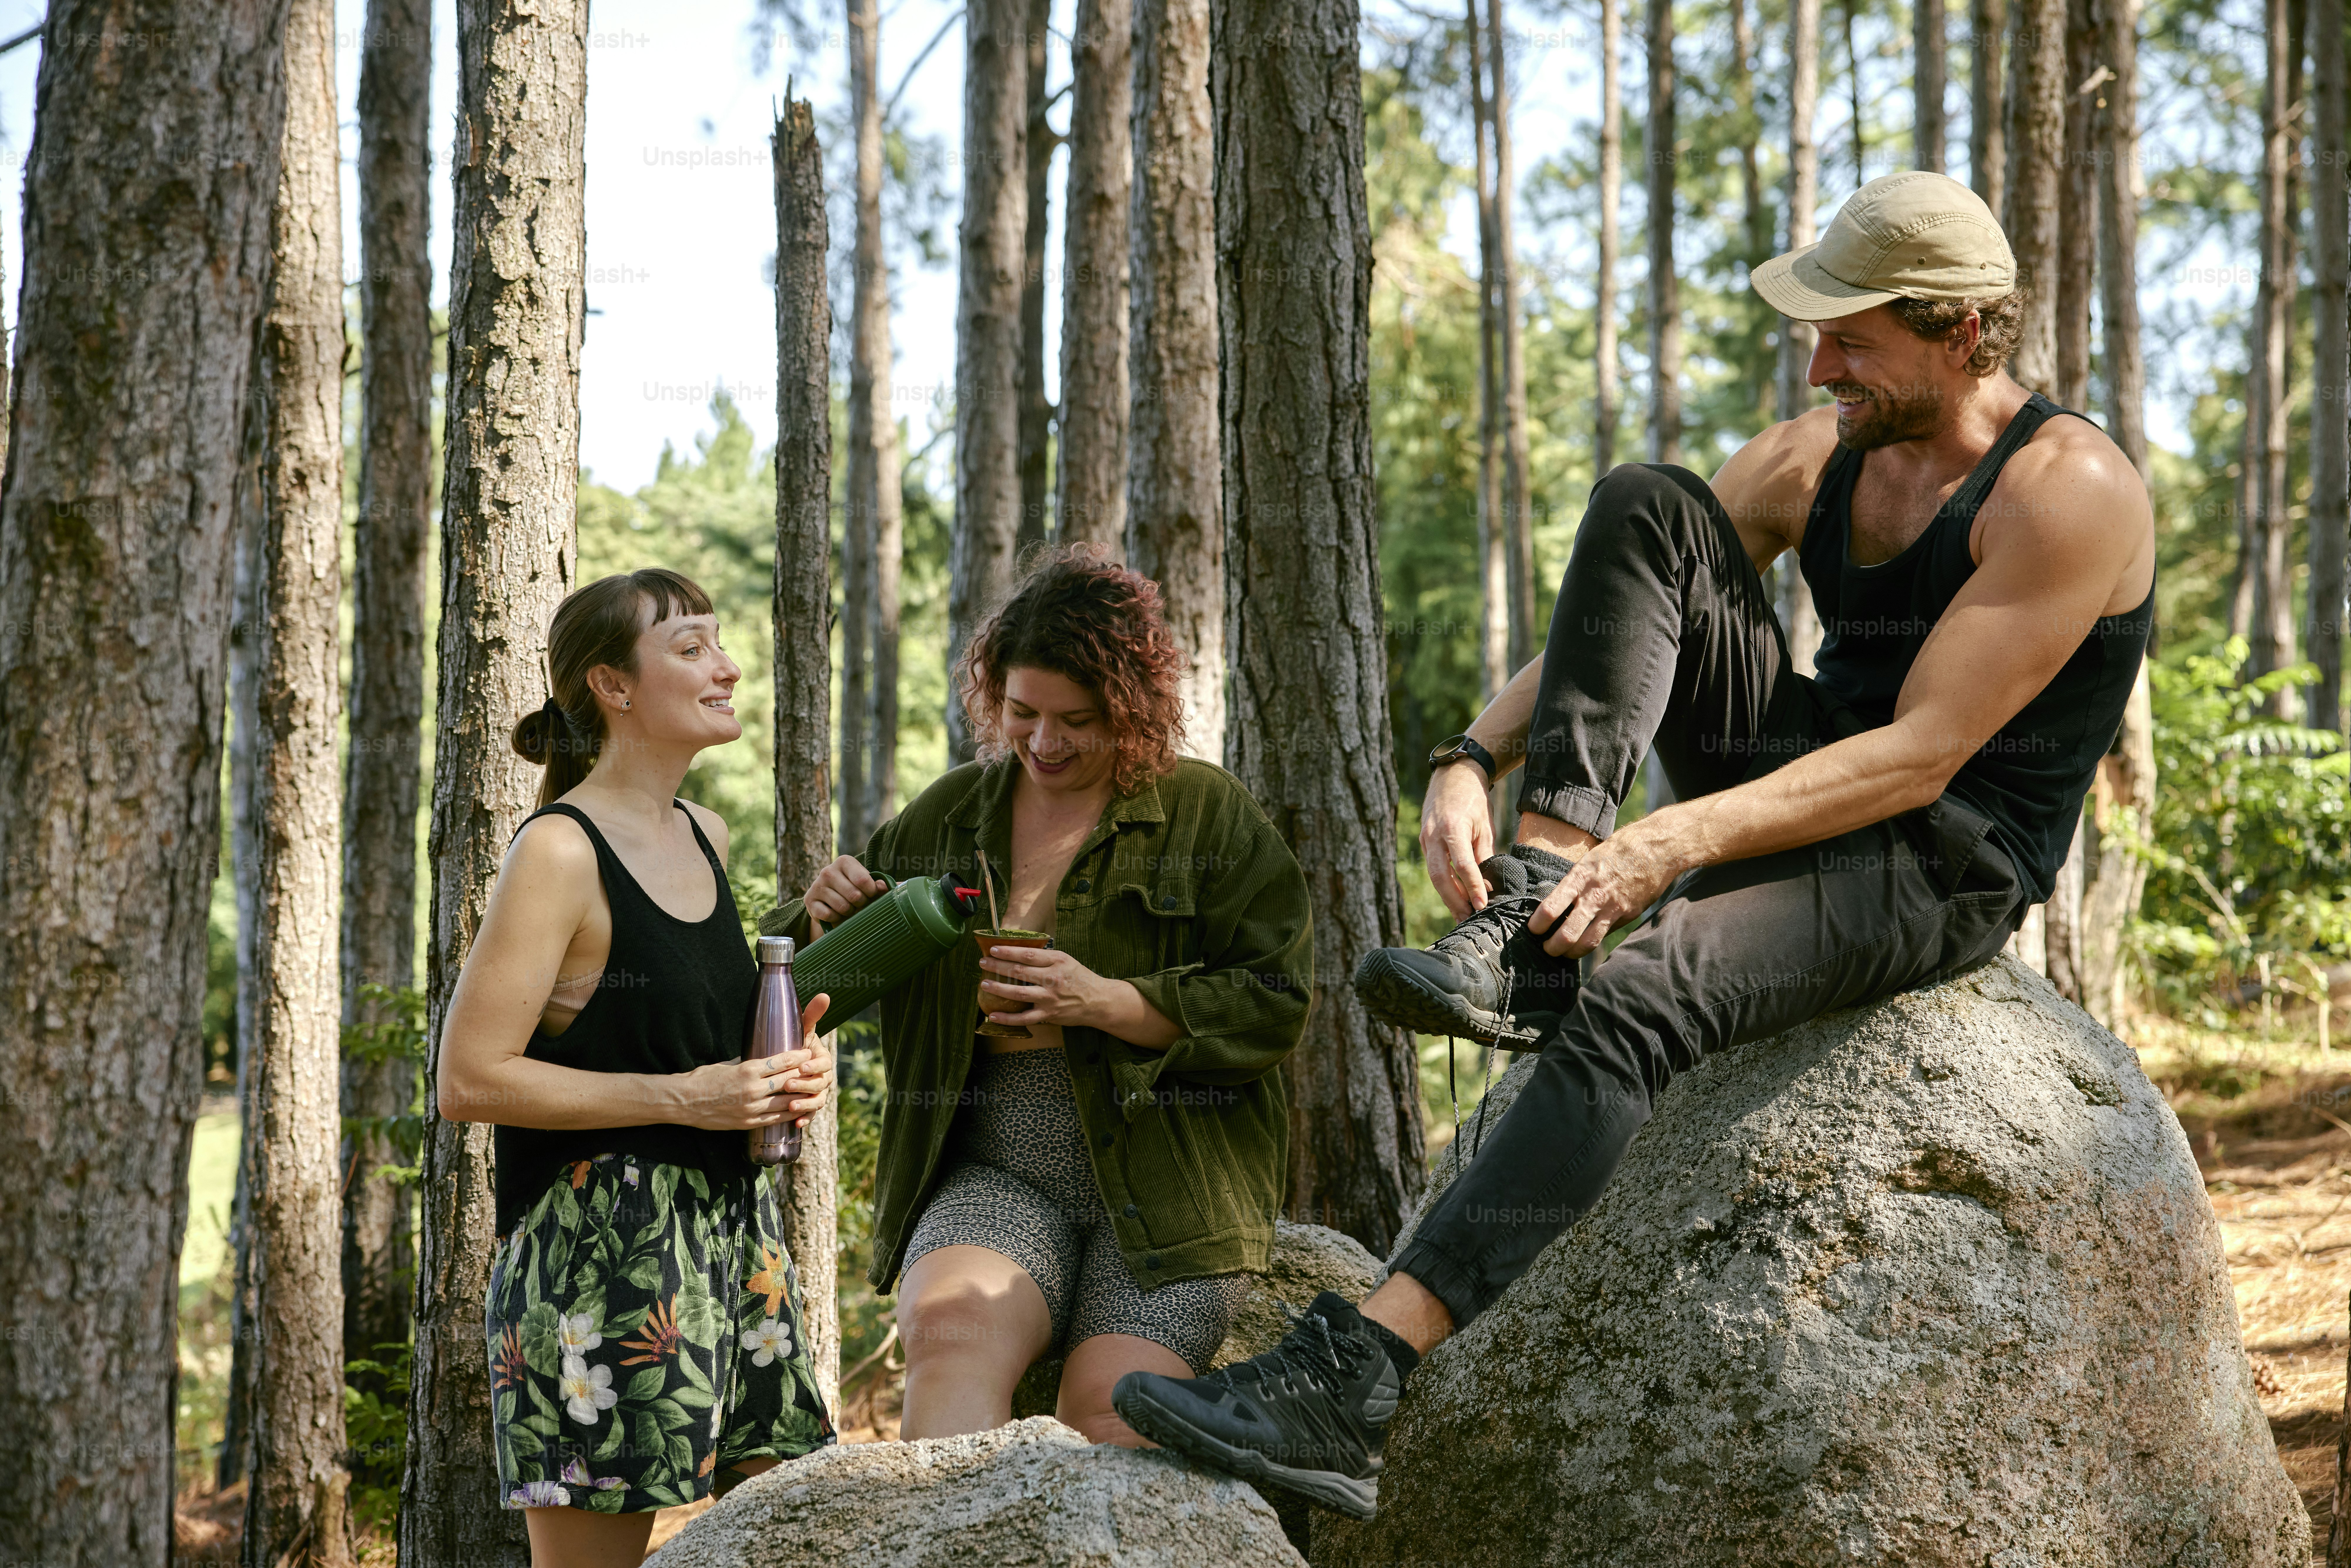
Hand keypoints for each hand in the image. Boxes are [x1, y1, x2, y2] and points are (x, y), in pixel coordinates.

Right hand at [671, 994, 834, 1129]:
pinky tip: (799, 1110)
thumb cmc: (703, 1079)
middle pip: (788, 1081)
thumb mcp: (727, 1064)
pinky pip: (775, 1119)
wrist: (684, 1102)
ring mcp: (751, 1108)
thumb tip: (765, 1057)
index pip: (781, 1062)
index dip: (798, 1056)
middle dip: (805, 1074)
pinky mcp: (748, 1123)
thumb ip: (748, 1063)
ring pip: (786, 1102)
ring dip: (802, 1096)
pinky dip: (789, 1114)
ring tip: (814, 1090)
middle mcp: (752, 1090)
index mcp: (747, 1070)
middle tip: (817, 1068)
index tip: (808, 1050)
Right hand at [805, 854, 884, 926]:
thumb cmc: (854, 889)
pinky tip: (835, 913)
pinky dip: (836, 919)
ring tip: (848, 908)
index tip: (871, 894)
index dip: (871, 893)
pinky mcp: (809, 901)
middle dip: (861, 904)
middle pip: (854, 895)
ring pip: (842, 907)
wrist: (829, 901)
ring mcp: (817, 885)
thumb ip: (879, 886)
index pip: (863, 880)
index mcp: (844, 861)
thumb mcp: (867, 885)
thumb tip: (888, 887)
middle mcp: (828, 871)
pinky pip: (829, 915)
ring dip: (849, 912)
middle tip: (859, 903)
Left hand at [978, 944, 1120, 1028]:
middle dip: (998, 966)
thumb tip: (1020, 952)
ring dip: (999, 988)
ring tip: (984, 984)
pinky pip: (1024, 1018)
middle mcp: (1052, 978)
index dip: (1008, 951)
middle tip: (983, 962)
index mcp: (1057, 961)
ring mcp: (1049, 998)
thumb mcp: (1066, 960)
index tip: (993, 948)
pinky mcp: (1049, 1014)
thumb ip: (1046, 957)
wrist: (1098, 1001)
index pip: (1028, 954)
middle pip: (1019, 971)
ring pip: (1018, 993)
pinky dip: (1008, 1018)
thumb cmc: (1080, 979)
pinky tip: (994, 1015)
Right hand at [1422, 759, 1497, 919]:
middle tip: (1468, 919)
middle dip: (1455, 901)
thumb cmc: (1474, 800)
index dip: (1473, 887)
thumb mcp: (1485, 826)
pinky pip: (1433, 867)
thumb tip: (1486, 885)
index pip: (1463, 865)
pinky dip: (1444, 884)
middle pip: (1441, 877)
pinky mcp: (1424, 841)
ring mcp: (1425, 839)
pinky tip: (1455, 897)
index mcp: (1453, 828)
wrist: (1452, 775)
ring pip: (1434, 875)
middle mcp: (1434, 835)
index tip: (1482, 905)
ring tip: (1462, 914)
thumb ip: (1484, 855)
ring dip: (1448, 896)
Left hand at [1525, 816, 1687, 958]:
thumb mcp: (1590, 859)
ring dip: (1572, 952)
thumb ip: (1576, 881)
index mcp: (1581, 877)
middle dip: (1552, 947)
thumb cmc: (1620, 849)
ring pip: (1588, 942)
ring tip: (1564, 953)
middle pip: (1568, 933)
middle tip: (1546, 949)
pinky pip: (1606, 934)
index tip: (1532, 929)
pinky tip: (1586, 941)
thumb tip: (1560, 902)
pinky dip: (1594, 941)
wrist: (1657, 848)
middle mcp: (1595, 895)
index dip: (1538, 924)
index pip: (1552, 907)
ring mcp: (1613, 908)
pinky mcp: (1628, 915)